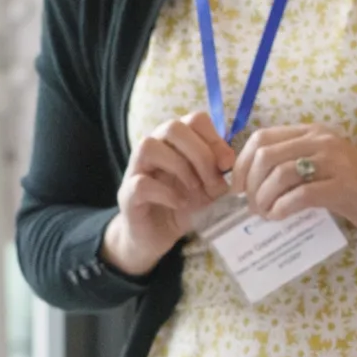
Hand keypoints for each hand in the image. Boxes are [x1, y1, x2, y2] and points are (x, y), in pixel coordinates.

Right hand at [102, 111, 236, 275]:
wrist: (156, 236)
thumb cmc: (182, 206)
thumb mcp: (208, 188)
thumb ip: (218, 173)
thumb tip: (229, 163)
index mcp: (175, 142)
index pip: (194, 120)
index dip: (214, 139)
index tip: (227, 164)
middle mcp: (153, 148)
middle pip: (172, 127)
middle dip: (200, 154)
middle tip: (212, 181)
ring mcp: (136, 169)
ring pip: (149, 146)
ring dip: (180, 168)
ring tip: (195, 191)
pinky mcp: (127, 194)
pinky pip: (141, 183)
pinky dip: (166, 193)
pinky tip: (180, 204)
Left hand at [230, 124, 356, 239]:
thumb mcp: (323, 168)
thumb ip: (294, 168)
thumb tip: (252, 185)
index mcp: (312, 133)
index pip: (262, 137)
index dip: (242, 163)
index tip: (237, 188)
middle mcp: (321, 141)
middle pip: (265, 155)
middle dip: (249, 183)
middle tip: (250, 206)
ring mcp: (334, 162)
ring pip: (280, 174)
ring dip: (264, 199)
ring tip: (265, 214)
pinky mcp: (344, 186)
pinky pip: (301, 195)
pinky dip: (282, 208)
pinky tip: (280, 217)